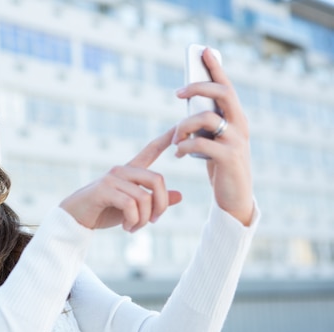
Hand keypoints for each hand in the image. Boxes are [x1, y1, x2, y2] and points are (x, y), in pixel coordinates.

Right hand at [60, 130, 181, 230]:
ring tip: (135, 228)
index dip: (165, 139)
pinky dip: (133, 221)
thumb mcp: (133, 208)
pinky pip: (130, 205)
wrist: (75, 218)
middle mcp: (122, 171)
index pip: (150, 150)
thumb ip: (153, 202)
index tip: (178, 125)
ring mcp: (112, 179)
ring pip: (144, 197)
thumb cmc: (104, 211)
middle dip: (161, 205)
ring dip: (144, 219)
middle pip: (157, 180)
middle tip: (154, 221)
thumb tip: (179, 196)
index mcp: (130, 172)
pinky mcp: (104, 190)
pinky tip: (127, 227)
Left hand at [173, 48, 253, 225]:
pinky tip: (179, 153)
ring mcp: (237, 141)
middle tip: (178, 92)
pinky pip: (202, 143)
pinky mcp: (229, 158)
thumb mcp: (213, 140)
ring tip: (175, 139)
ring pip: (207, 118)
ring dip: (184, 125)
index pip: (227, 86)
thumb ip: (206, 122)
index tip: (204, 50)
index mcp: (237, 118)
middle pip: (223, 93)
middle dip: (198, 88)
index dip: (216, 68)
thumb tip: (187, 101)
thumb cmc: (220, 166)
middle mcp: (241, 125)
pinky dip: (185, 146)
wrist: (234, 197)